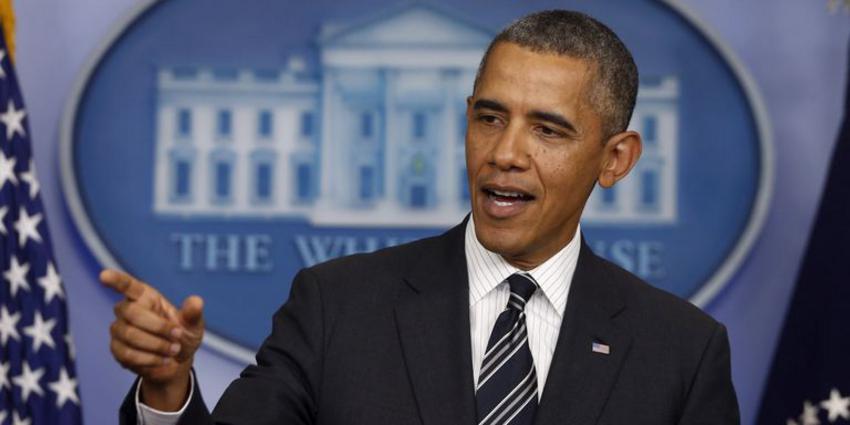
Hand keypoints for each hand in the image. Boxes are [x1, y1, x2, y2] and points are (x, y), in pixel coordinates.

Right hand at [101, 269, 204, 410]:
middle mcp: (127, 309)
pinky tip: (163, 360)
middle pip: (132, 313)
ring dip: (157, 345)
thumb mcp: (193, 325)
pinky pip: (128, 354)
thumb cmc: (183, 337)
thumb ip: (193, 314)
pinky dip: (150, 359)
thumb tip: (196, 301)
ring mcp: (119, 329)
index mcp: (146, 296)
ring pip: (130, 335)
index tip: (104, 275)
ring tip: (173, 350)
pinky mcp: (116, 348)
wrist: (176, 362)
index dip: (116, 280)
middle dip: (158, 327)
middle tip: (178, 337)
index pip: (128, 285)